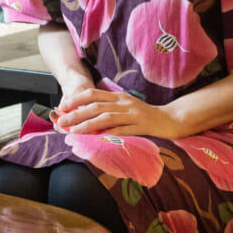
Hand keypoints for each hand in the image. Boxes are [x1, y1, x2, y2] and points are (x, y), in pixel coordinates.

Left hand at [50, 87, 181, 138]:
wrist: (170, 119)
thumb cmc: (145, 115)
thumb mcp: (126, 106)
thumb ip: (109, 108)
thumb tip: (87, 114)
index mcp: (118, 96)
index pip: (93, 93)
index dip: (76, 99)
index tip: (62, 106)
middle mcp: (123, 103)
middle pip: (96, 106)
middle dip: (76, 113)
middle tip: (61, 121)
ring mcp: (132, 114)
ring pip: (106, 117)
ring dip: (88, 124)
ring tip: (73, 132)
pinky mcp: (140, 126)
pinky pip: (121, 131)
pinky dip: (107, 135)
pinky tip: (96, 139)